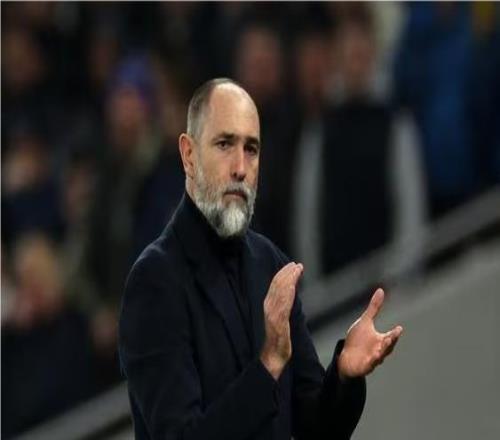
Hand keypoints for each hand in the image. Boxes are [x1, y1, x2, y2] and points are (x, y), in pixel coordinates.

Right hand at [260, 262, 303, 379]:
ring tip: (296, 269)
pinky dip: (286, 294)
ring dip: (288, 279)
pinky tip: (292, 286)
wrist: (273, 358)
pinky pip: (282, 306)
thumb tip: (291, 292)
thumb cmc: (279, 340)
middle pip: (277, 286)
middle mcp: (269, 307)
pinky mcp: (277, 323)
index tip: (293, 265)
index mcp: (269, 305)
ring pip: (279, 292)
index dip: (283, 274)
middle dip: (286, 273)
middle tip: (297, 264)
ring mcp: (272, 315)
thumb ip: (284, 305)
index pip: (275, 286)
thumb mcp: (282, 318)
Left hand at [338, 288, 402, 379]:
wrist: (347, 356)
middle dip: (390, 342)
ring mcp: (372, 359)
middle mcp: (379, 350)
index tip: (399, 328)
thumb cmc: (358, 339)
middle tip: (393, 337)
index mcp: (381, 340)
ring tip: (383, 347)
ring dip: (382, 352)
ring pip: (379, 356)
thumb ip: (374, 308)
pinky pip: (369, 365)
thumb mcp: (365, 321)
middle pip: (387, 347)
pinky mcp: (364, 366)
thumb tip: (380, 290)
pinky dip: (371, 362)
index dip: (394, 333)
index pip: (390, 337)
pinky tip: (372, 358)